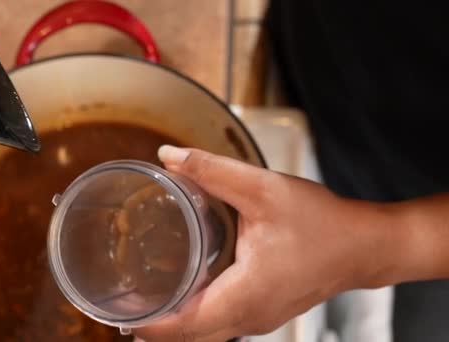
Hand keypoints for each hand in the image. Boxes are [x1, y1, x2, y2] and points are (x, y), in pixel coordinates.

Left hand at [133, 146, 400, 341]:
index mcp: (246, 295)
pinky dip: (196, 317)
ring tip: (144, 300)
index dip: (149, 324)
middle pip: (190, 337)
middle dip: (154, 327)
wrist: (364, 245)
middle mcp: (250, 316)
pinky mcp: (264, 311)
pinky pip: (221, 324)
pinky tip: (184, 294)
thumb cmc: (322, 223)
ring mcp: (258, 319)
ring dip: (174, 324)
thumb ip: (212, 171)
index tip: (119, 313)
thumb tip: (169, 156)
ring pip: (206, 334)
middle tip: (122, 303)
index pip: (185, 325)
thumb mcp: (263, 190)